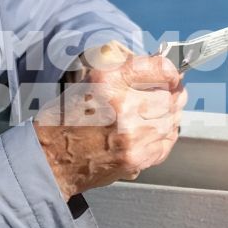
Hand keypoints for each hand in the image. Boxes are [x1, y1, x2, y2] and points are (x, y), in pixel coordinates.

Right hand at [35, 47, 186, 197]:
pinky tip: (155, 132)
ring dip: (170, 116)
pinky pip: (165, 143)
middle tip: (173, 93)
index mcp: (108, 81)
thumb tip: (161, 71)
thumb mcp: (89, 81)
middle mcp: (121, 106)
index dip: (171, 71)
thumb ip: (125, 73)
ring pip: (171, 121)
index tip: (172, 75)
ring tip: (161, 114)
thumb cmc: (66, 120)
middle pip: (169, 96)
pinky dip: (165, 136)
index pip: (159, 68)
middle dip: (174, 94)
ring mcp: (131, 136)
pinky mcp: (135, 158)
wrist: (52, 160)